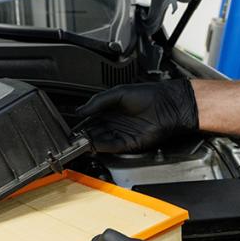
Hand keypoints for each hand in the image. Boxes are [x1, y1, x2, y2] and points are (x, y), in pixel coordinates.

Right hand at [76, 79, 198, 152]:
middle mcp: (115, 123)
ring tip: (80, 142)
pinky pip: (113, 146)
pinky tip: (94, 144)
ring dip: (90, 142)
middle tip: (73, 137)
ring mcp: (122, 133)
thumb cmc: (149, 94)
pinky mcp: (130, 143)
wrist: (168, 104)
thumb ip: (98, 101)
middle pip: (94, 132)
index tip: (71, 128)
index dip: (81, 124)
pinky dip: (102, 147)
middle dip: (83, 135)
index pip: (90, 120)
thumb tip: (81, 110)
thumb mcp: (118, 93)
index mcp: (110, 110)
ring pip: (101, 141)